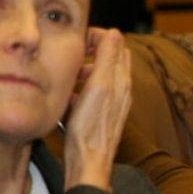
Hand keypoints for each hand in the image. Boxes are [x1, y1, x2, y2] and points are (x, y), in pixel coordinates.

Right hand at [63, 28, 131, 191]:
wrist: (89, 160)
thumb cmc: (91, 125)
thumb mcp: (99, 86)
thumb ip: (107, 59)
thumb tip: (114, 33)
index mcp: (122, 80)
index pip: (117, 47)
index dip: (99, 37)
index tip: (81, 39)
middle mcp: (121, 91)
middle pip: (109, 61)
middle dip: (92, 52)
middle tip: (74, 53)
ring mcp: (111, 104)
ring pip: (98, 78)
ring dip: (84, 72)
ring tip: (70, 75)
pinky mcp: (99, 115)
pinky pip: (91, 95)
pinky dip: (80, 90)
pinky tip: (69, 97)